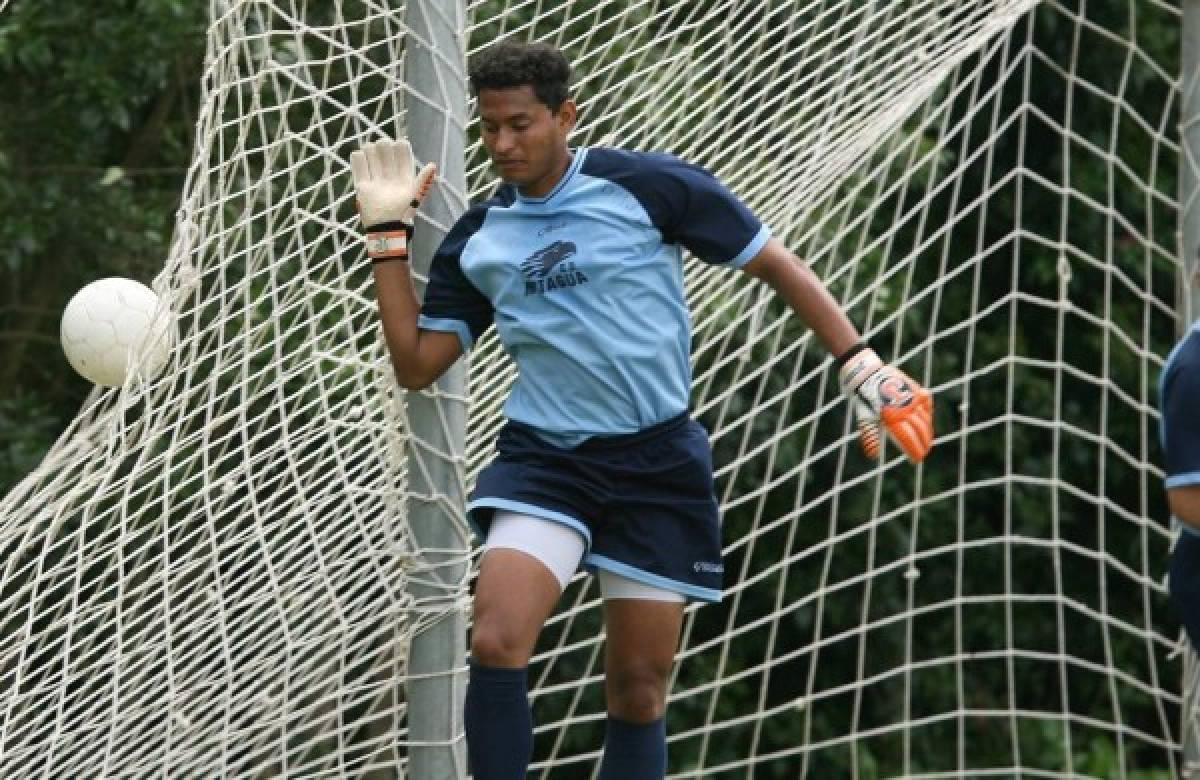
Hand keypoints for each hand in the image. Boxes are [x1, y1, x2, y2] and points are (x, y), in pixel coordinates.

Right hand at [349, 139, 436, 259]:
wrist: (385, 229)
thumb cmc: (403, 213)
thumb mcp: (416, 196)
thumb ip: (423, 180)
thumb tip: (433, 165)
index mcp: (404, 177)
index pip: (403, 156)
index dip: (401, 147)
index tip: (400, 143)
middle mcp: (390, 177)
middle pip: (385, 152)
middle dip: (384, 146)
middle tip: (384, 145)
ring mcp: (376, 181)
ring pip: (372, 157)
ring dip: (371, 149)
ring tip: (370, 148)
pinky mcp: (362, 187)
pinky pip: (358, 168)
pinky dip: (358, 158)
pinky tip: (360, 155)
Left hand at [838, 347, 932, 462]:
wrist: (866, 373)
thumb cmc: (863, 398)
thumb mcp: (864, 418)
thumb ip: (871, 436)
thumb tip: (872, 455)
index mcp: (892, 418)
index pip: (908, 439)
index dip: (914, 451)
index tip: (917, 460)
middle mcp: (905, 408)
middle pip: (920, 429)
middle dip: (924, 443)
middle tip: (924, 451)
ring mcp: (911, 397)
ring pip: (925, 417)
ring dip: (928, 430)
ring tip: (927, 439)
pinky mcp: (914, 387)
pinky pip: (926, 400)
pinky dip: (928, 410)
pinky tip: (927, 417)